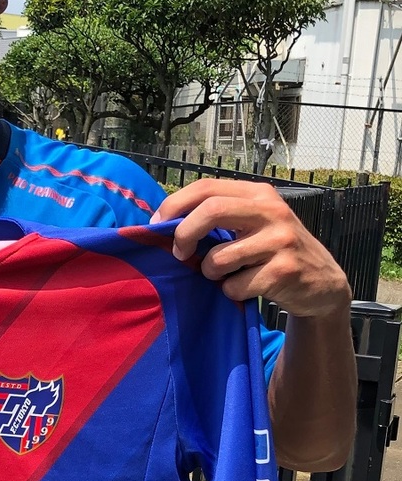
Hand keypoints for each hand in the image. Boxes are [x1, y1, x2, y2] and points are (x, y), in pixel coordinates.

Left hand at [150, 177, 350, 318]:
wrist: (322, 283)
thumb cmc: (275, 252)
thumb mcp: (254, 224)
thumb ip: (221, 217)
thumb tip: (165, 223)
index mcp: (258, 194)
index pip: (206, 187)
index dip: (174, 205)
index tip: (158, 226)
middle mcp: (271, 212)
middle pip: (210, 211)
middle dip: (184, 235)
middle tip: (179, 254)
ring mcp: (280, 241)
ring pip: (219, 258)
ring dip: (211, 274)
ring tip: (227, 275)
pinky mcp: (283, 271)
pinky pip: (235, 286)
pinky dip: (232, 293)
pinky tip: (249, 289)